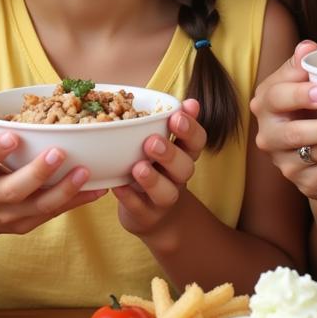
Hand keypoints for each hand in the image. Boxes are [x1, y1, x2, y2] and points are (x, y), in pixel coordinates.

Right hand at [0, 97, 105, 238]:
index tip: (13, 136)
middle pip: (14, 189)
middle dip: (37, 173)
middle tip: (59, 152)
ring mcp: (10, 214)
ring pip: (39, 206)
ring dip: (65, 190)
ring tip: (86, 171)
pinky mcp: (27, 223)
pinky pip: (54, 212)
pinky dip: (77, 201)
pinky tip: (98, 187)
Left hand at [113, 99, 204, 237]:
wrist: (152, 213)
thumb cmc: (155, 167)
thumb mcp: (165, 143)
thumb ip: (171, 121)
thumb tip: (191, 101)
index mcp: (184, 154)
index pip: (198, 141)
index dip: (191, 129)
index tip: (177, 116)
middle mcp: (177, 178)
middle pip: (185, 168)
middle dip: (170, 154)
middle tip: (152, 141)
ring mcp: (163, 200)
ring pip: (166, 193)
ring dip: (153, 180)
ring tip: (138, 167)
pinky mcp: (146, 216)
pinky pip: (139, 208)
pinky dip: (129, 198)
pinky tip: (118, 186)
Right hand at [250, 41, 316, 202]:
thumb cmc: (314, 113)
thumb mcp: (309, 88)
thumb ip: (304, 68)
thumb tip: (307, 47)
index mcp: (266, 103)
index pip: (276, 95)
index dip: (299, 94)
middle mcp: (268, 133)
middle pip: (291, 132)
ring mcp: (282, 160)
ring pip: (313, 154)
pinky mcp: (301, 182)